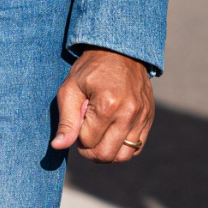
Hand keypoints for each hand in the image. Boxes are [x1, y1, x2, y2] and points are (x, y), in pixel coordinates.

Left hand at [51, 48, 154, 163]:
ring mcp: (142, 116)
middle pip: (105, 154)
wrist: (120, 51)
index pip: (87, 142)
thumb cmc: (90, 69)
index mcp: (107, 104)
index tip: (79, 118)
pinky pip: (137, 148)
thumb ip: (66, 121)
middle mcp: (129, 113)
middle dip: (90, 150)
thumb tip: (58, 146)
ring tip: (100, 134)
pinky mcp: (149, 118)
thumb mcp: (70, 90)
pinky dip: (122, 147)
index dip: (78, 135)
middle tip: (86, 132)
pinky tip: (113, 133)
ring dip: (107, 151)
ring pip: (123, 156)